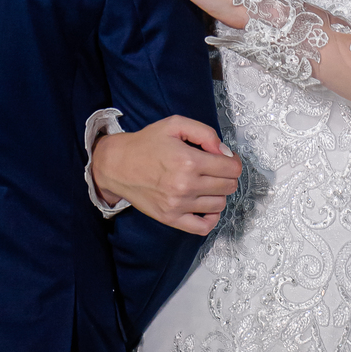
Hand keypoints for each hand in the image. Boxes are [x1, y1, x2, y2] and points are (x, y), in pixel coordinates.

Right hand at [91, 115, 242, 235]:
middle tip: (216, 169)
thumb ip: (205, 133)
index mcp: (189, 160)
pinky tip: (206, 206)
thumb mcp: (175, 124)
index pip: (231, 168)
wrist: (118, 164)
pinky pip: (203, 227)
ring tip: (207, 183)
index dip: (232, 160)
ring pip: (219, 204)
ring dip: (219, 193)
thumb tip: (224, 152)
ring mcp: (178, 204)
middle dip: (227, 175)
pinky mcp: (170, 218)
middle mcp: (185, 185)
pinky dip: (211, 218)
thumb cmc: (146, 143)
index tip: (225, 158)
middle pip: (228, 186)